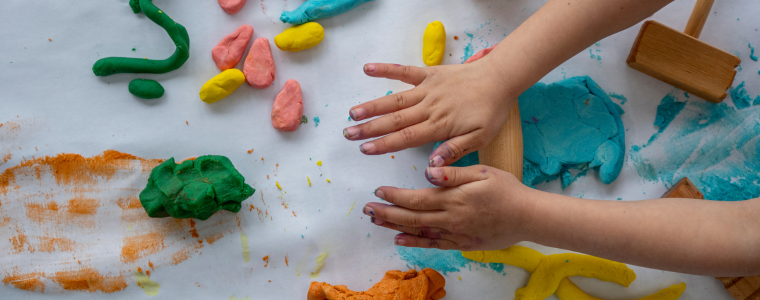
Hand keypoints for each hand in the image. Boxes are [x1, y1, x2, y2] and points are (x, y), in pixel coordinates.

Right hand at [343, 59, 515, 166]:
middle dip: (369, 128)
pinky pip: (404, 71)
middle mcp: (429, 107)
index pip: (406, 138)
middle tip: (348, 134)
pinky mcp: (429, 74)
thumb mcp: (480, 138)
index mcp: (439, 125)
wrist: (500, 79)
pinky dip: (386, 69)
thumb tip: (432, 165)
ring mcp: (427, 89)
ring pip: (394, 99)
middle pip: (394, 120)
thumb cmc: (491, 111)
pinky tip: (368, 69)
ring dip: (372, 106)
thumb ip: (454, 150)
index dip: (383, 144)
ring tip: (352, 113)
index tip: (365, 149)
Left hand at [362, 165, 534, 249]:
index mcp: (453, 198)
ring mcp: (455, 233)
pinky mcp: (461, 243)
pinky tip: (400, 240)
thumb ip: (454, 172)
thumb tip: (429, 170)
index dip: (394, 196)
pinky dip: (414, 243)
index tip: (378, 191)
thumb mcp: (483, 173)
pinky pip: (433, 245)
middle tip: (367, 210)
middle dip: (386, 213)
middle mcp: (450, 218)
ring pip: (418, 232)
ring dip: (394, 227)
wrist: (528, 217)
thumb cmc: (507, 190)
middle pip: (411, 217)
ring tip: (376, 223)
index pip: (416, 198)